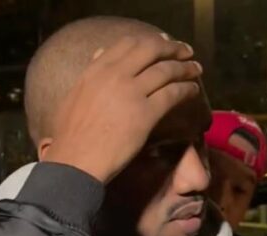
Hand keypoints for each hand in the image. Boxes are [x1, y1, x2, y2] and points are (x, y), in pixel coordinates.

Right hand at [46, 34, 201, 183]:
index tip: (162, 44)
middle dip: (173, 49)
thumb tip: (100, 52)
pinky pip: (172, 93)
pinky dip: (186, 89)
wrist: (75, 163)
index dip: (150, 42)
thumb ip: (90, 74)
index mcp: (96, 71)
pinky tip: (192, 91)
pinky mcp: (145, 113)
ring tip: (195, 71)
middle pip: (152, 50)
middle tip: (186, 53)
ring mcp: (131, 93)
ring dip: (185, 68)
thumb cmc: (71, 136)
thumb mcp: (74, 96)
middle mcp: (114, 76)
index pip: (128, 43)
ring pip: (166, 70)